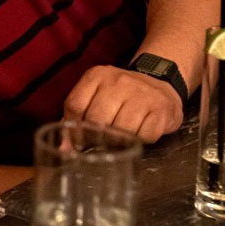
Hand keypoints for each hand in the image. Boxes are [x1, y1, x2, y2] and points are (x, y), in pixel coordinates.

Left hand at [63, 64, 182, 142]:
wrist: (159, 84)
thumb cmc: (121, 96)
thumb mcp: (96, 96)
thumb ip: (77, 118)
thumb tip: (64, 150)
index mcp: (97, 76)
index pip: (75, 105)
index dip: (74, 129)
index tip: (79, 140)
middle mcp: (118, 81)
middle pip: (96, 119)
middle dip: (95, 137)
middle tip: (101, 142)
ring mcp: (141, 93)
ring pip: (121, 129)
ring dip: (118, 141)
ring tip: (120, 139)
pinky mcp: (160, 108)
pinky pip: (144, 136)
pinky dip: (140, 141)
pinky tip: (138, 134)